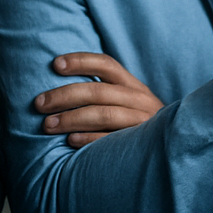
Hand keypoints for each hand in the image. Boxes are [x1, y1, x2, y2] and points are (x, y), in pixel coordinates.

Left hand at [34, 53, 165, 147]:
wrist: (174, 151)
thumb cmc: (138, 125)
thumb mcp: (129, 102)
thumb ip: (105, 92)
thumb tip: (63, 81)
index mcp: (133, 86)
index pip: (106, 64)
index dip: (80, 61)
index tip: (55, 64)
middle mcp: (139, 100)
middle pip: (98, 91)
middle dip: (64, 96)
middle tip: (39, 104)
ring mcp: (141, 122)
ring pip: (103, 114)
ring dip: (71, 119)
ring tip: (47, 125)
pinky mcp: (140, 145)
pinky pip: (111, 139)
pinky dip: (88, 139)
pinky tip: (69, 141)